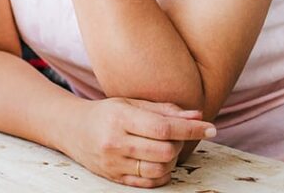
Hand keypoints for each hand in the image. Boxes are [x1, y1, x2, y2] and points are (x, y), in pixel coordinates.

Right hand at [64, 97, 214, 187]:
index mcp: (121, 117)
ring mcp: (115, 163)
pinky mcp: (115, 179)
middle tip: (181, 134)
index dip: (191, 128)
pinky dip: (162, 174)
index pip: (164, 127)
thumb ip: (164, 109)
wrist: (73, 129)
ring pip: (159, 169)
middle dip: (181, 143)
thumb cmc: (106, 111)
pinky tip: (161, 161)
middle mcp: (116, 142)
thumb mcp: (131, 102)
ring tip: (169, 147)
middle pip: (164, 150)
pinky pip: (148, 183)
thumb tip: (196, 115)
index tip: (211, 127)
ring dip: (173, 160)